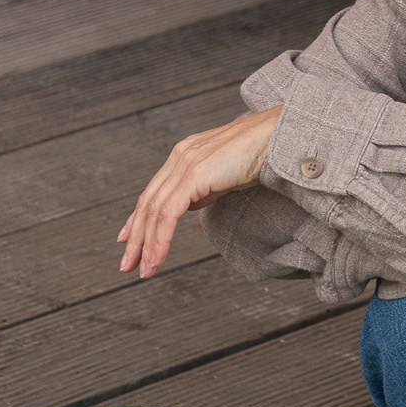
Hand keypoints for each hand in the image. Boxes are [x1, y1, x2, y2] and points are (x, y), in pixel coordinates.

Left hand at [117, 106, 281, 277]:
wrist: (278, 137)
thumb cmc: (261, 154)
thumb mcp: (225, 175)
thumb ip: (205, 188)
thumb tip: (192, 204)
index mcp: (185, 154)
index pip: (154, 191)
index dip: (139, 217)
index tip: (128, 238)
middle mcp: (180, 156)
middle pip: (148, 202)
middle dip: (136, 236)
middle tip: (127, 264)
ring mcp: (185, 164)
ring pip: (154, 211)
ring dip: (146, 244)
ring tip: (144, 269)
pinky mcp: (194, 175)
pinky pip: (168, 214)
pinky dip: (160, 239)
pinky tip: (157, 257)